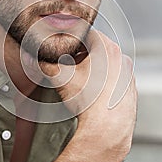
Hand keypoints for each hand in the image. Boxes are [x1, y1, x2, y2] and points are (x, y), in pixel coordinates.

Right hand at [40, 29, 136, 159]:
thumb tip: (30, 58)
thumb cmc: (87, 100)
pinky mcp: (130, 90)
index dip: (72, 40)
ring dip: (93, 68)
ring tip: (80, 80)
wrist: (106, 128)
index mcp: (106, 47)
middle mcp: (121, 57)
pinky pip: (115, 79)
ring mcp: (128, 74)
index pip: (86, 33)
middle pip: (98, 48)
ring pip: (107, 64)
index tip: (64, 48)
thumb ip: (43, 63)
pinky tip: (92, 93)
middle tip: (69, 64)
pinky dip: (104, 82)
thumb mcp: (59, 77)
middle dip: (81, 54)